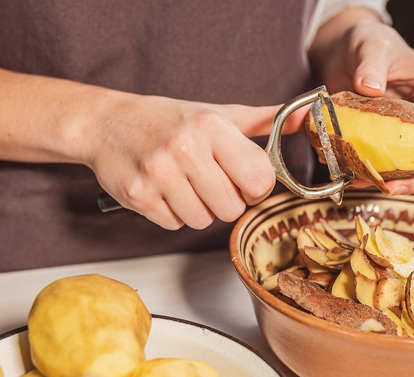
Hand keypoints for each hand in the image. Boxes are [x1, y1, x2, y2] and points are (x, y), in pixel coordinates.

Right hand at [83, 93, 306, 229]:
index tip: (242, 179)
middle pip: (232, 208)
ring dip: (197, 209)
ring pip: (203, 221)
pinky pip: (174, 225)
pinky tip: (163, 190)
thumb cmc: (167, 120)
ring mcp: (159, 174)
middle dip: (224, 200)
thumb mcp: (217, 114)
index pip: (259, 179)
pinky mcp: (139, 196)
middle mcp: (185, 148)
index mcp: (211, 127)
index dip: (255, 186)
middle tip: (207, 181)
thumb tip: (307, 118)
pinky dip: (172, 214)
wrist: (106, 123)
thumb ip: (265, 122)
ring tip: (182, 184)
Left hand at [312, 12, 413, 194]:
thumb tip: (371, 88)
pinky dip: (363, 172)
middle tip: (393, 189)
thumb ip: (372, 65)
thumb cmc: (367, 43)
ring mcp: (400, 133)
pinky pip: (376, 162)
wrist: (343, 51)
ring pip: (404, 167)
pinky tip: (349, 176)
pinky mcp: (377, 140)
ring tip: (367, 185)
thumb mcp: (372, 47)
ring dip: (387, 181)